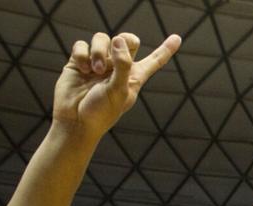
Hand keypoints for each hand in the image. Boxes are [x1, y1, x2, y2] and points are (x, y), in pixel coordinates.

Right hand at [54, 32, 181, 141]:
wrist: (75, 121)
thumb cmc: (101, 112)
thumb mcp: (118, 91)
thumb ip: (123, 65)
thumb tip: (118, 40)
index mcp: (134, 77)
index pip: (154, 61)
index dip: (166, 49)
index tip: (177, 37)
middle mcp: (117, 67)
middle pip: (127, 39)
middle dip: (124, 40)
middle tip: (115, 51)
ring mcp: (98, 63)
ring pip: (102, 38)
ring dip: (99, 52)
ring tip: (95, 70)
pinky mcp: (79, 62)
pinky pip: (82, 45)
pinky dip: (82, 54)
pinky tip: (83, 70)